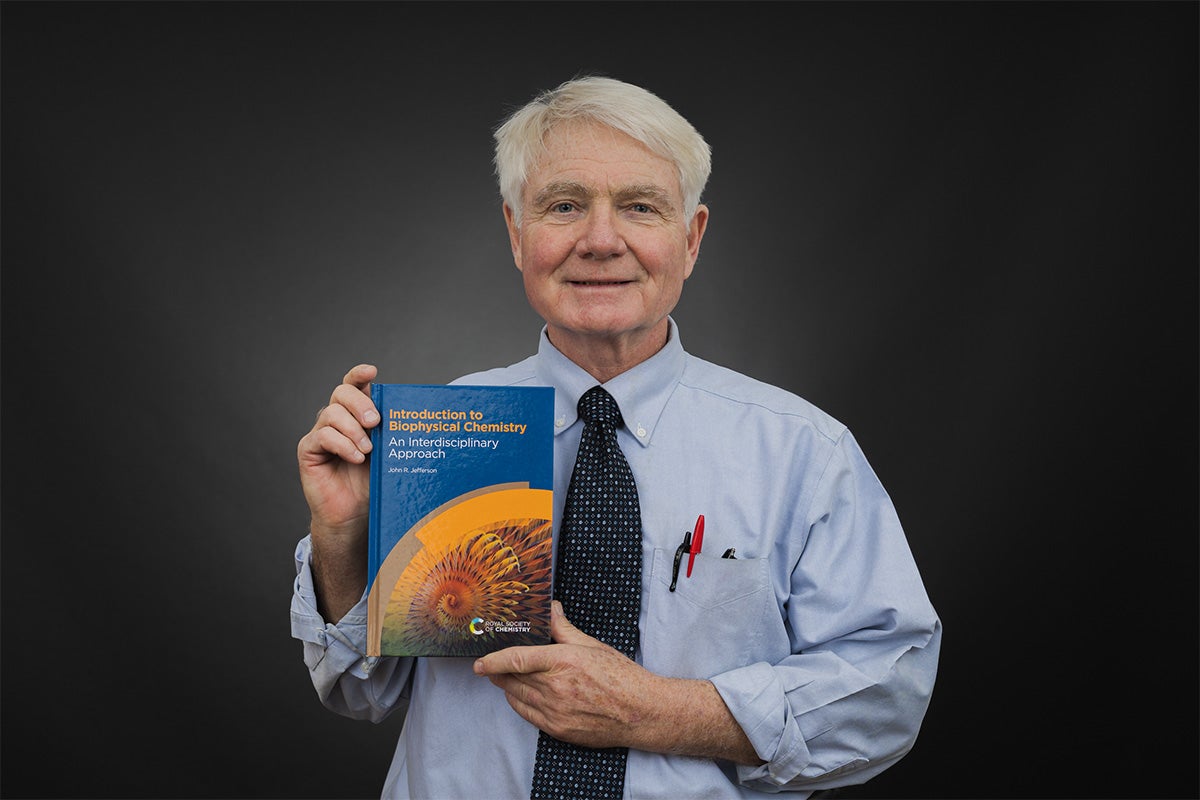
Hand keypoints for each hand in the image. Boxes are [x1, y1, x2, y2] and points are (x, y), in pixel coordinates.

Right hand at [297, 364, 378, 536]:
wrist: (354, 514)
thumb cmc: (372, 483)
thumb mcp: (387, 453)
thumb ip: (392, 432)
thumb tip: (415, 410)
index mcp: (356, 415)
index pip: (354, 386)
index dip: (359, 375)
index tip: (372, 371)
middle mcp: (337, 420)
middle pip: (341, 392)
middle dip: (360, 402)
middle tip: (375, 421)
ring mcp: (320, 433)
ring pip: (331, 413)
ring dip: (353, 429)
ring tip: (368, 450)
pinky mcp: (308, 450)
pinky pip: (322, 436)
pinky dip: (342, 444)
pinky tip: (356, 457)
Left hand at [473, 601, 659, 749]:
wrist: (640, 713)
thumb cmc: (621, 677)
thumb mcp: (592, 646)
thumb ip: (564, 629)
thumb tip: (550, 609)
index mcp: (563, 662)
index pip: (517, 660)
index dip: (493, 661)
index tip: (479, 662)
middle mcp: (555, 688)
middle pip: (512, 679)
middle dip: (498, 672)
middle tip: (491, 665)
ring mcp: (555, 712)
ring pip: (516, 697)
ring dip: (507, 686)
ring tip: (505, 678)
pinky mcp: (557, 729)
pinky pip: (527, 715)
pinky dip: (519, 703)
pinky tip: (521, 695)